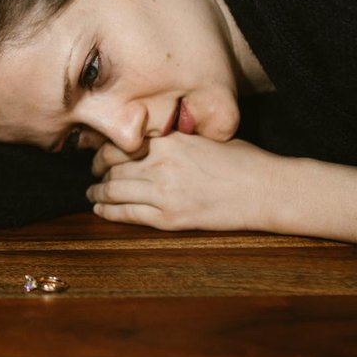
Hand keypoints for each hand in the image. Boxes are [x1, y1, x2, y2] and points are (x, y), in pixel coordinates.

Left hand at [88, 133, 282, 230]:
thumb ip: (174, 140)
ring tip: (91, 194)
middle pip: (112, 167)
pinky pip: (128, 215)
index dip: (104, 151)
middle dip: (98, 172)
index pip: (121, 144)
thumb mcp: (204, 138)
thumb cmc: (242, 161)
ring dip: (98, 193)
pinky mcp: (170, 218)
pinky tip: (100, 211)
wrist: (265, 190)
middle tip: (93, 174)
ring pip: (114, 191)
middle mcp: (160, 165)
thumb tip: (148, 143)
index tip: (101, 155)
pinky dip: (109, 212)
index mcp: (169, 141)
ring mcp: (164, 193)